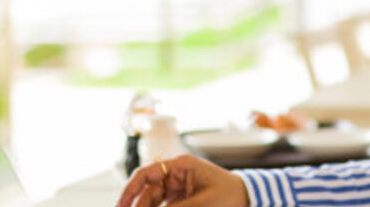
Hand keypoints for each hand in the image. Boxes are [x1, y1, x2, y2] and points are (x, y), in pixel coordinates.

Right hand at [115, 154, 247, 206]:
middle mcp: (175, 173)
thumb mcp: (203, 203)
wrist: (249, 197)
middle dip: (138, 206)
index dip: (129, 191)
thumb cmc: (230, 194)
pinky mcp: (180, 198)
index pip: (145, 174)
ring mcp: (177, 186)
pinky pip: (162, 205)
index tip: (120, 206)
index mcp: (180, 165)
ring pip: (152, 200)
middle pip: (146, 191)